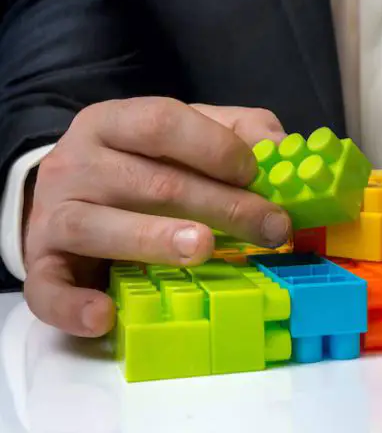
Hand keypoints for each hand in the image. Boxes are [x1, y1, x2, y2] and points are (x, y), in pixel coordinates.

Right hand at [23, 98, 290, 336]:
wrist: (65, 194)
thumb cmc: (141, 164)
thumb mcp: (186, 133)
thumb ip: (236, 132)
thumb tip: (283, 147)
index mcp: (114, 122)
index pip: (161, 122)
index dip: (213, 147)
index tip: (255, 174)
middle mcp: (76, 163)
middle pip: (151, 183)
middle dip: (220, 206)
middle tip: (271, 229)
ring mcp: (54, 215)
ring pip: (97, 226)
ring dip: (153, 239)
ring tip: (201, 248)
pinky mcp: (42, 264)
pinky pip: (47, 287)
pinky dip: (74, 304)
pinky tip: (106, 315)